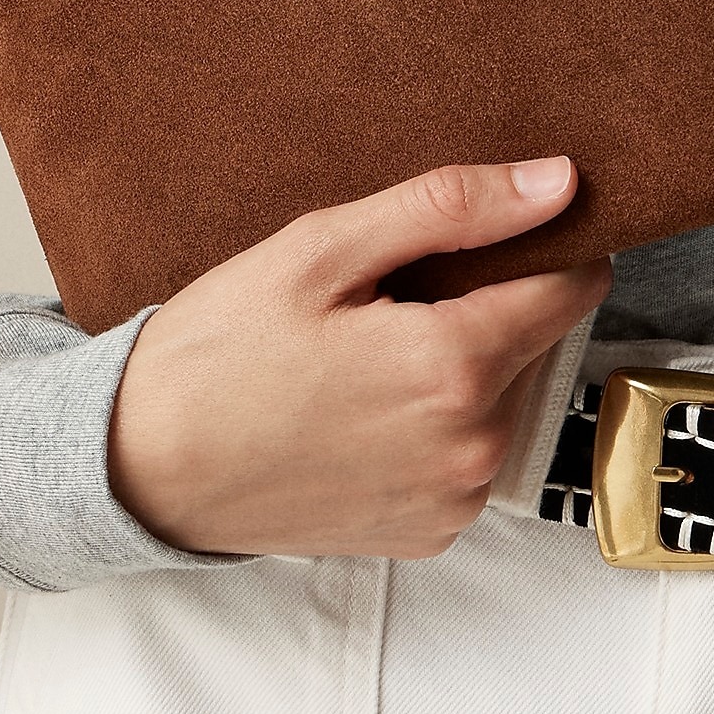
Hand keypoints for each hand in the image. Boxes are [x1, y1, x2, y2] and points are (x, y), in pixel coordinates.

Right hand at [108, 158, 609, 557]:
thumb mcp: (325, 248)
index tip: (493, 227)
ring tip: (369, 343)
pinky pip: (467, 449)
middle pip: (534, 337)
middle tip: (392, 287)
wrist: (140, 464)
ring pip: (503, 393)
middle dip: (485, 300)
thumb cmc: (223, 347)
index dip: (545, 243)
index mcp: (453, 368)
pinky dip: (435, 418)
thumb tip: (561, 181)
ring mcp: (451, 500)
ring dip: (460, 361)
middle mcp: (471, 447)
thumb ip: (453, 208)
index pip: (573, 285)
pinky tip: (364, 400)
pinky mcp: (427, 532)